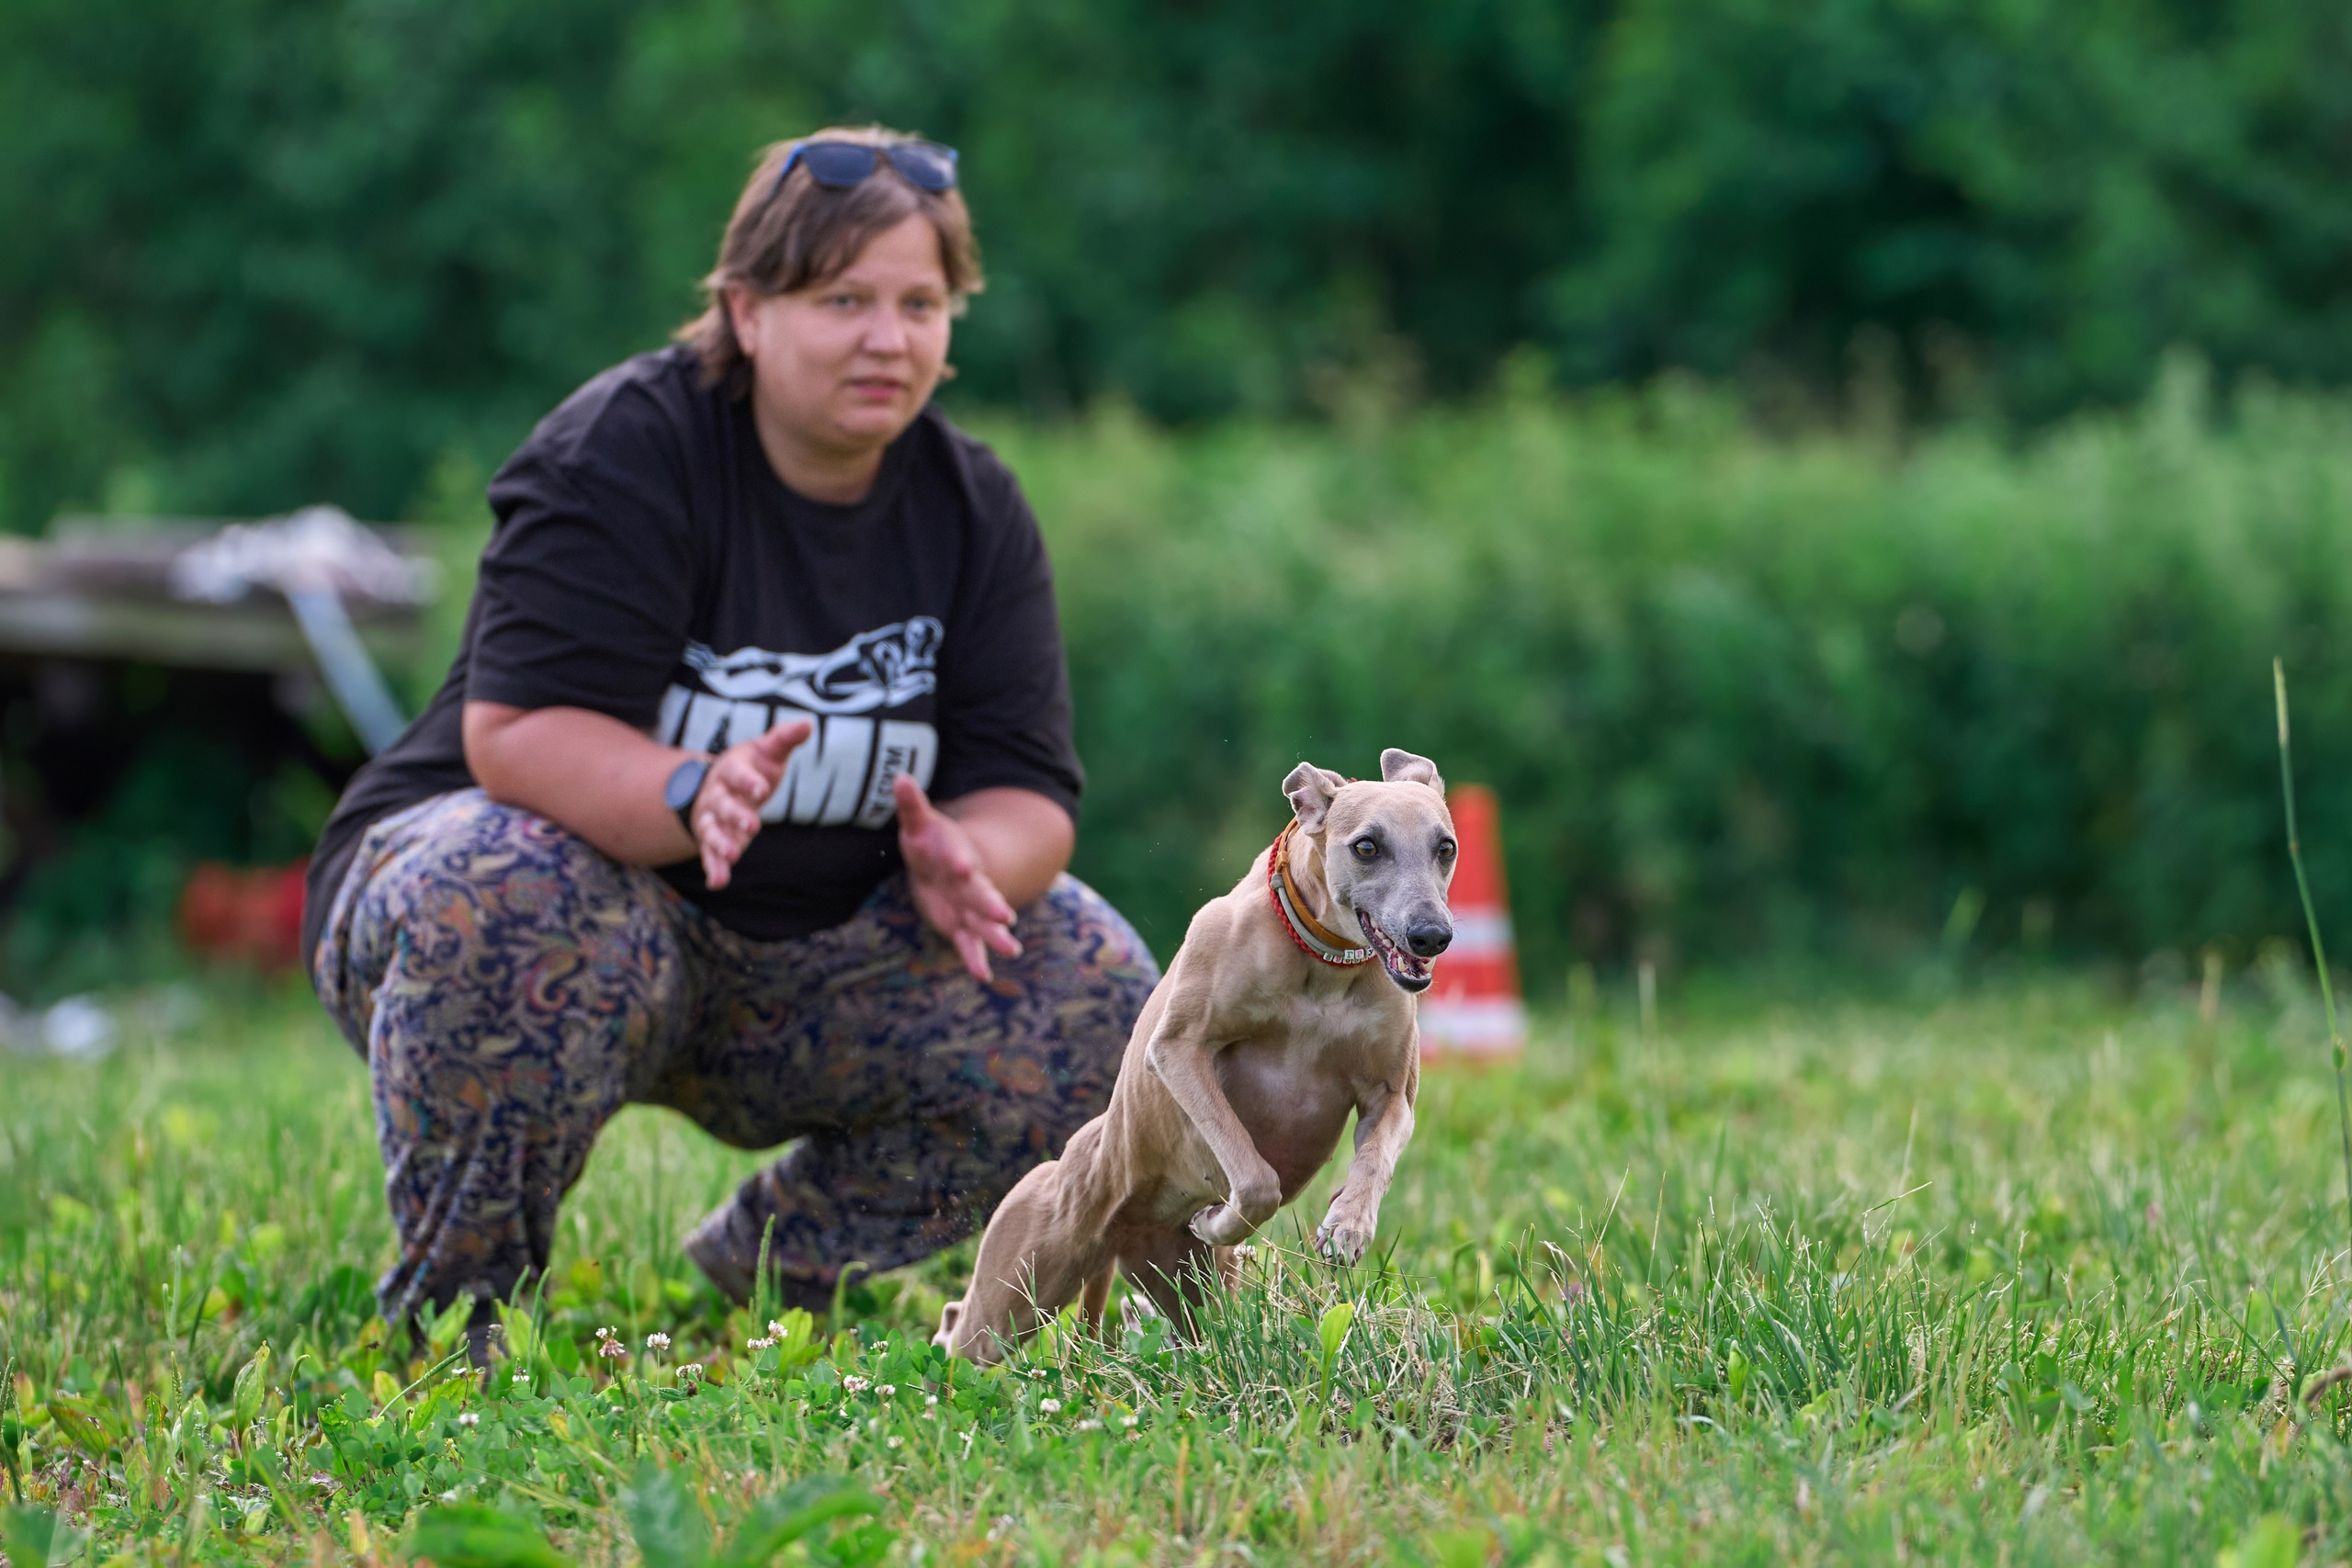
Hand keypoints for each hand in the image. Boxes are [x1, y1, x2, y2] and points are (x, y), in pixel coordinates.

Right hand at [691, 718, 812, 889]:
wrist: (721, 785)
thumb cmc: (751, 768)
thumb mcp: (767, 751)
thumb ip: (784, 739)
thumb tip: (808, 723)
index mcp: (730, 770)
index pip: (736, 774)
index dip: (748, 781)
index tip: (763, 789)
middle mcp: (716, 795)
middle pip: (722, 805)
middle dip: (735, 815)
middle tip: (754, 826)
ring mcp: (712, 819)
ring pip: (710, 830)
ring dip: (719, 843)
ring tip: (731, 855)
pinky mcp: (713, 840)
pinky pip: (709, 854)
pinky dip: (713, 867)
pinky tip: (718, 882)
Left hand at [895, 773, 1021, 980]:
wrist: (949, 865)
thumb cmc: (931, 842)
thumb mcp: (919, 824)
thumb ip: (912, 805)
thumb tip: (899, 776)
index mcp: (958, 857)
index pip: (960, 858)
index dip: (960, 862)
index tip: (963, 866)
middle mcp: (970, 884)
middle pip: (981, 895)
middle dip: (991, 905)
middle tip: (1005, 916)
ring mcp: (970, 908)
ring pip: (985, 924)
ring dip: (997, 937)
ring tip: (1013, 951)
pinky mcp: (963, 927)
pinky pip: (971, 946)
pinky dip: (977, 960)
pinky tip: (983, 976)